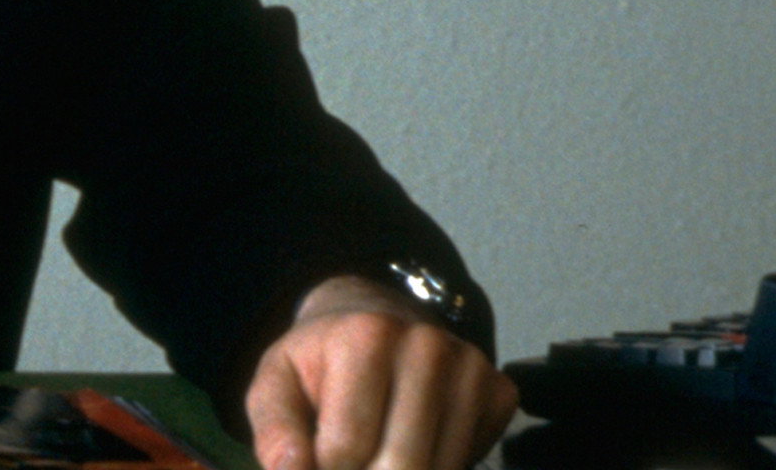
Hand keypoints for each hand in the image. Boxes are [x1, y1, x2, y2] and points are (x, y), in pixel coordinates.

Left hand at [244, 275, 518, 469]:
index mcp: (367, 336)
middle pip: (400, 466)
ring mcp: (471, 368)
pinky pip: (467, 462)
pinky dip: (440, 467)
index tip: (316, 458)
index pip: (346, 450)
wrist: (372, 321)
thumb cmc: (320, 364)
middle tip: (352, 458)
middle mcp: (428, 346)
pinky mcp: (500, 393)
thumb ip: (275, 431)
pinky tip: (416, 444)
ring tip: (375, 453)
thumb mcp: (276, 385)